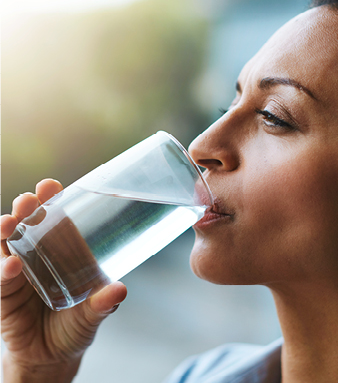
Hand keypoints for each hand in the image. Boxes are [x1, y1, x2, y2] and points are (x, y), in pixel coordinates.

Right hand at [1, 179, 127, 382]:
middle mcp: (39, 257)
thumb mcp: (94, 313)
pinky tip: (11, 267)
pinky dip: (2, 270)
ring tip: (9, 223)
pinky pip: (0, 279)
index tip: (51, 185)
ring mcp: (19, 273)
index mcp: (64, 252)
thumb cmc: (76, 325)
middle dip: (26, 209)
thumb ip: (104, 303)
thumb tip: (120, 289)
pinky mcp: (5, 295)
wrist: (54, 356)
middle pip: (28, 224)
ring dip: (5, 231)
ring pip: (6, 245)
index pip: (55, 219)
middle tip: (29, 201)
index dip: (51, 200)